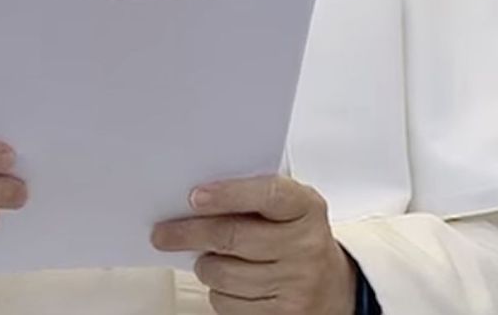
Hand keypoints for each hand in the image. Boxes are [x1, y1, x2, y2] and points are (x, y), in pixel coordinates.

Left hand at [151, 175, 356, 314]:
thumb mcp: (289, 209)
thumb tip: (198, 200)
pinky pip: (228, 304)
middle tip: (164, 233)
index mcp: (307, 208)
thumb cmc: (298, 239)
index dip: (229, 194)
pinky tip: (229, 282)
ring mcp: (295, 284)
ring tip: (209, 258)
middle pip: (234, 237)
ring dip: (205, 266)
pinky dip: (218, 293)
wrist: (332, 288)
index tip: (195, 196)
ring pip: (224, 274)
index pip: (268, 194)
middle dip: (190, 234)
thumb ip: (254, 197)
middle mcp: (305, 246)